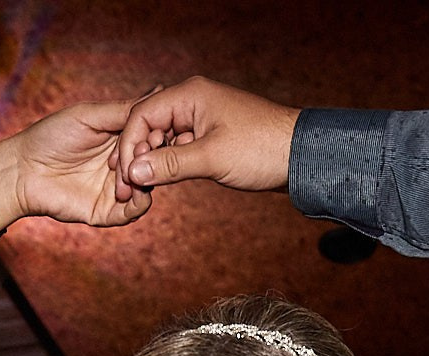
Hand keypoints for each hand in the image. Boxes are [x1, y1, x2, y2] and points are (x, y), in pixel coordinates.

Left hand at [0, 99, 154, 229]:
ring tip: (135, 165)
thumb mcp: (89, 115)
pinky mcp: (107, 212)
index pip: (151, 138)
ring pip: (147, 187)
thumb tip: (158, 92)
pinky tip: (135, 188)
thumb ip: (123, 110)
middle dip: (154, 154)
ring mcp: (116, 190)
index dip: (158, 134)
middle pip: (153, 163)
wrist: (22, 169)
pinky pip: (133, 212)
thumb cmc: (50, 136)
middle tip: (149, 146)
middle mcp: (121, 165)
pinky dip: (140, 202)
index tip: (158, 129)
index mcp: (119, 140)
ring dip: (147, 176)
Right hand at [113, 77, 300, 198]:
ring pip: (164, 138)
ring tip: (143, 187)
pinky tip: (164, 181)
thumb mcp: (211, 158)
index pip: (142, 115)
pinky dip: (170, 163)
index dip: (129, 146)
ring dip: (153, 162)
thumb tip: (134, 171)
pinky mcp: (211, 136)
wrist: (302, 156)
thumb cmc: (262, 149)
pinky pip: (180, 147)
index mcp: (190, 95)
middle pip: (149, 125)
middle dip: (137, 155)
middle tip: (130, 186)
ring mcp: (202, 118)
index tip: (125, 175)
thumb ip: (170, 164)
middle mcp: (193, 101)